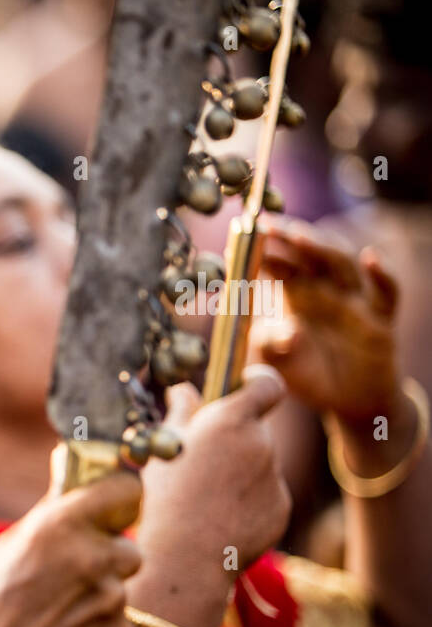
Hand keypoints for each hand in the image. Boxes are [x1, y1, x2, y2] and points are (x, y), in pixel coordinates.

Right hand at [0, 469, 142, 626]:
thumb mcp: (7, 548)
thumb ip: (51, 512)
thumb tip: (72, 467)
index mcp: (61, 528)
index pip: (125, 490)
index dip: (119, 500)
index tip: (111, 509)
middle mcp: (93, 560)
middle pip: (127, 548)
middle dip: (105, 560)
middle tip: (67, 578)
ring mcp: (111, 604)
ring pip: (117, 592)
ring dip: (95, 601)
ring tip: (52, 618)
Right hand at [137, 367, 290, 581]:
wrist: (186, 556)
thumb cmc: (165, 497)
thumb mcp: (163, 448)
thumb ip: (180, 412)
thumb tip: (183, 389)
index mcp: (232, 421)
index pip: (267, 384)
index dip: (257, 383)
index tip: (244, 388)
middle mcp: (262, 444)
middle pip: (255, 430)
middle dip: (234, 440)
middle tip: (202, 462)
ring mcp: (275, 478)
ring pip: (259, 464)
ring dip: (238, 472)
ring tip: (205, 498)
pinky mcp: (281, 507)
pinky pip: (265, 494)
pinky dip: (247, 502)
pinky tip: (220, 518)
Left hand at [251, 218, 401, 423]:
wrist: (346, 401)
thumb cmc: (308, 372)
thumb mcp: (278, 360)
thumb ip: (270, 343)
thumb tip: (283, 332)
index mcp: (295, 294)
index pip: (279, 263)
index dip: (261, 250)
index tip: (240, 237)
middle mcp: (325, 290)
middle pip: (310, 254)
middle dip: (289, 238)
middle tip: (266, 226)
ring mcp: (354, 301)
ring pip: (343, 264)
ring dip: (322, 248)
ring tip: (299, 237)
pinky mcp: (381, 320)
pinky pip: (387, 293)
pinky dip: (382, 274)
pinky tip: (370, 258)